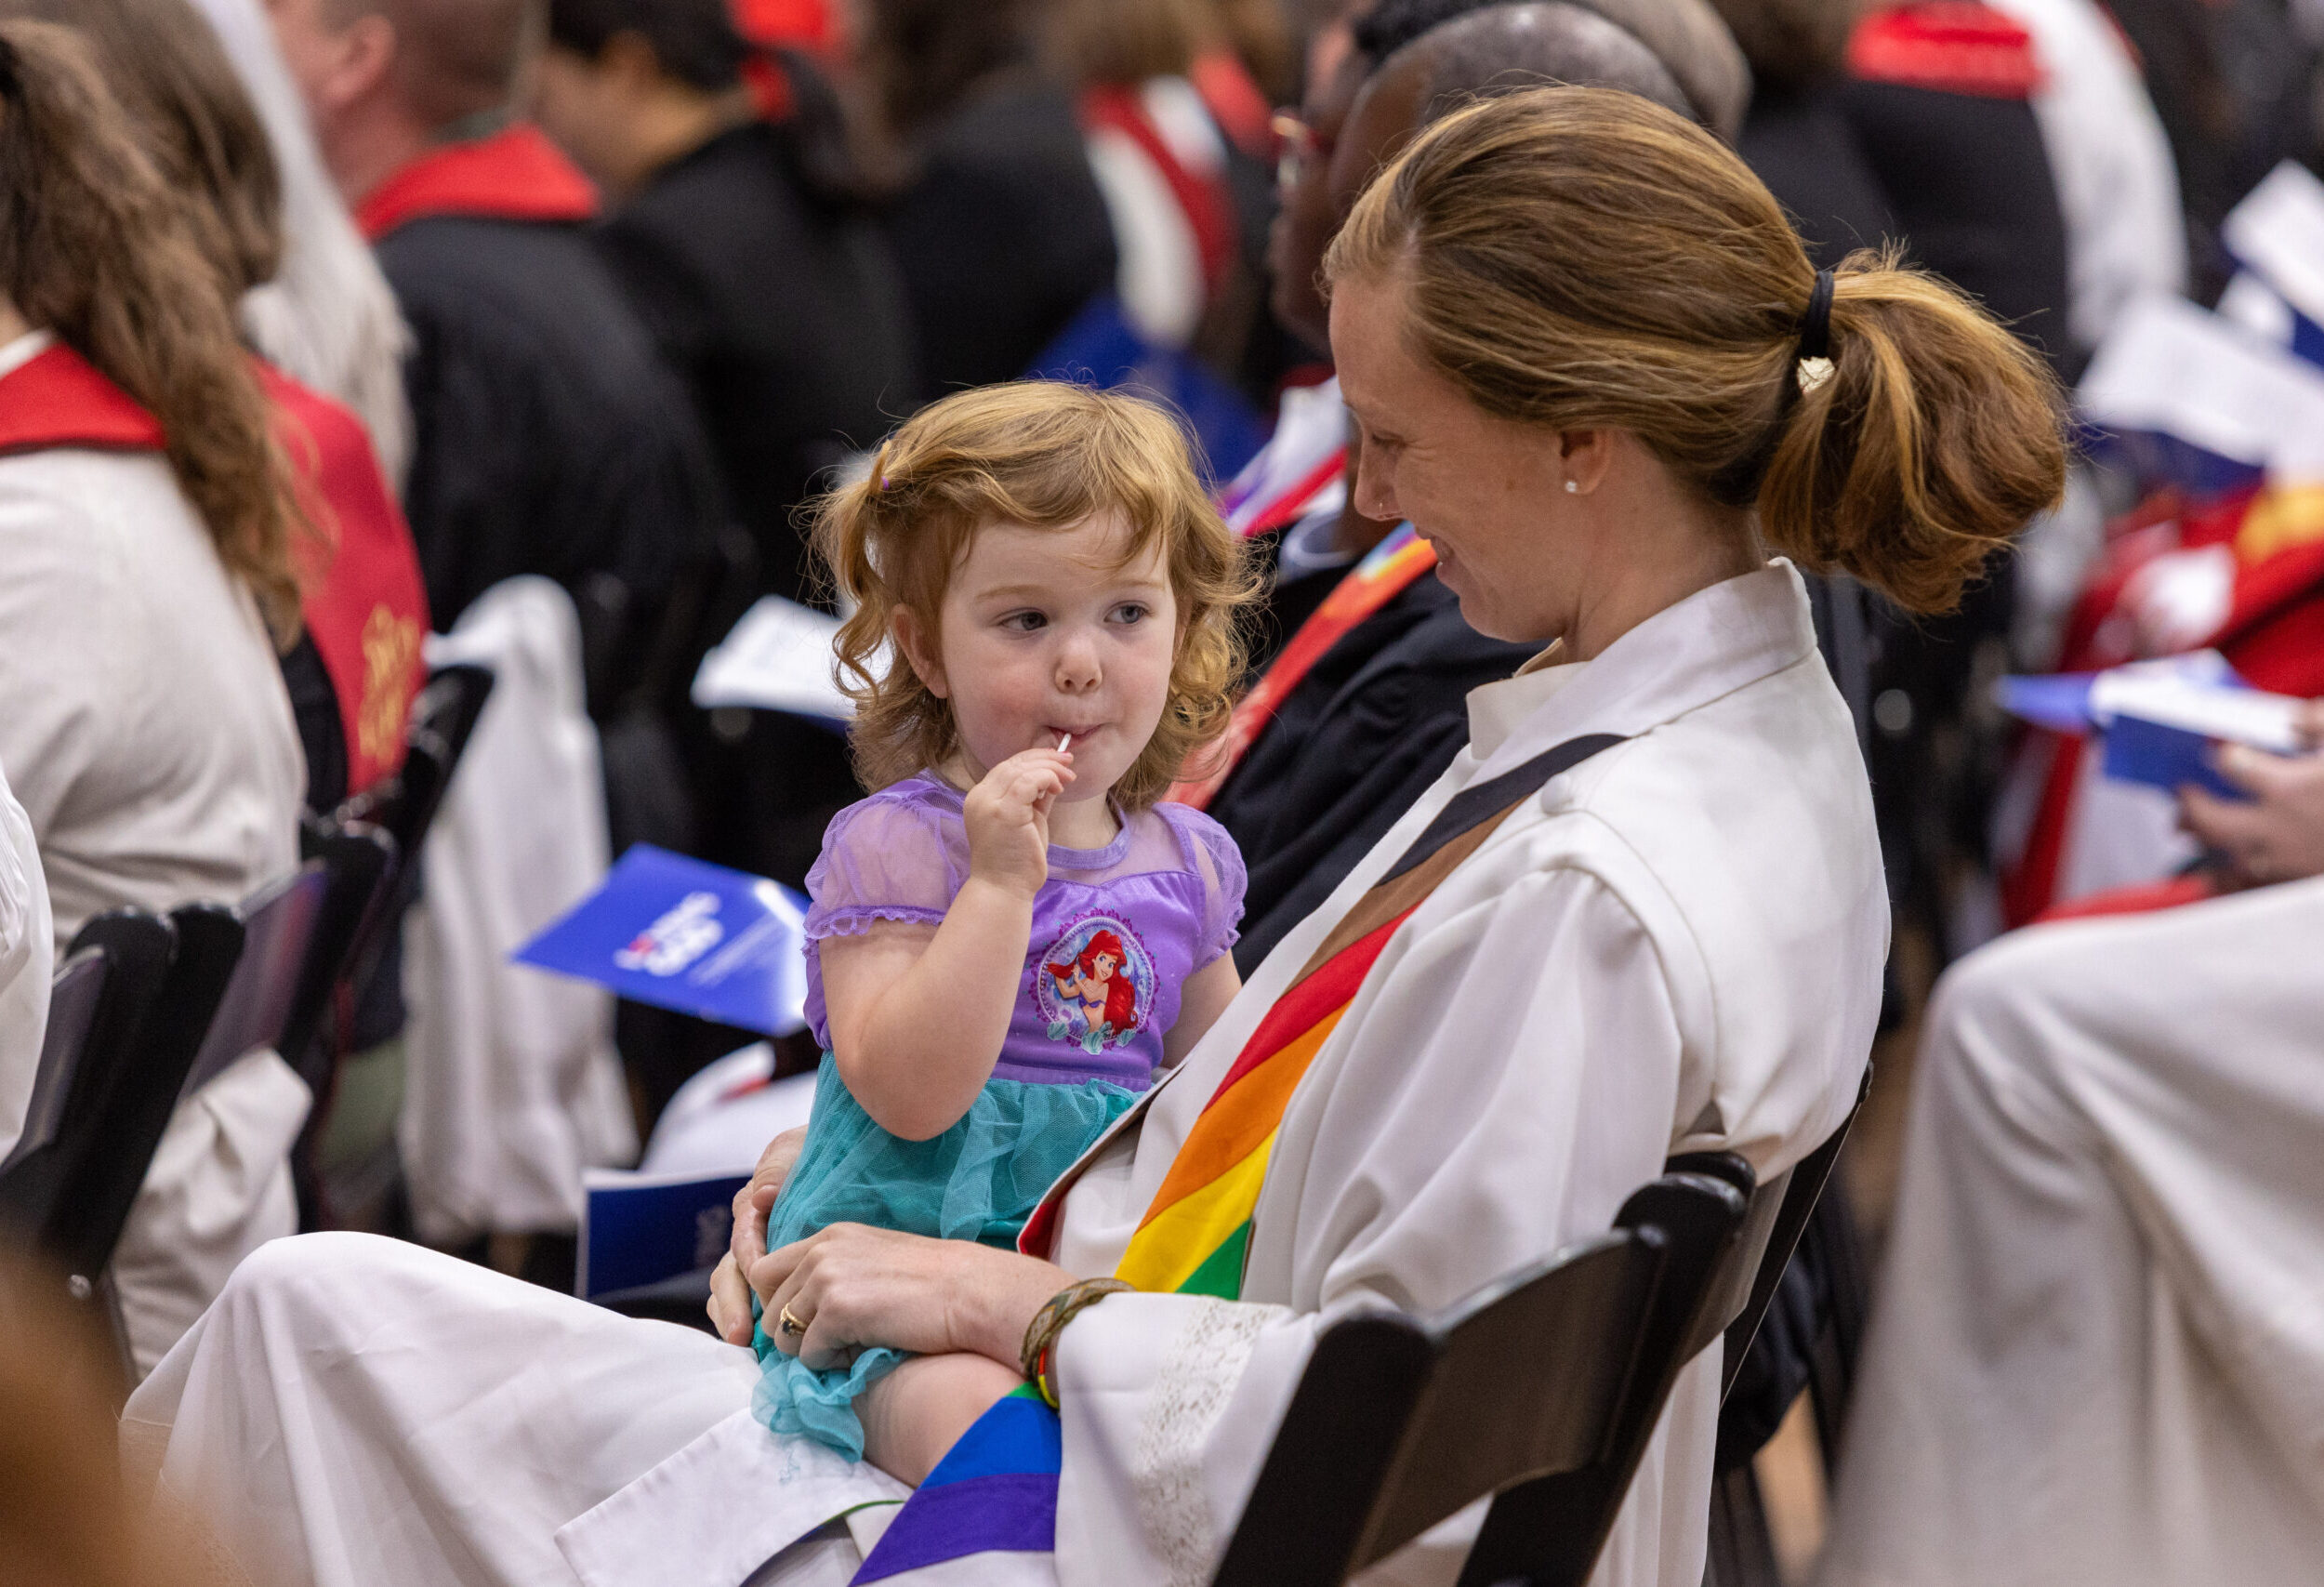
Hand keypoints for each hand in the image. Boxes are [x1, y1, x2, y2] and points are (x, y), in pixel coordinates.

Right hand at [708, 1126, 807, 1343]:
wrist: (856, 1159)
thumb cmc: (828, 1153)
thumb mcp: (801, 1151)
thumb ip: (779, 1168)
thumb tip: (761, 1199)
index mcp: (754, 1207)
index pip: (743, 1239)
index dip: (748, 1259)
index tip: (757, 1277)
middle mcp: (751, 1236)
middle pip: (730, 1274)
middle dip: (732, 1304)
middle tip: (741, 1334)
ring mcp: (760, 1260)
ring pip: (734, 1292)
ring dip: (734, 1317)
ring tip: (743, 1343)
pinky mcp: (776, 1280)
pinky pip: (753, 1302)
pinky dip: (751, 1321)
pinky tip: (758, 1344)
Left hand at [746, 1222, 1070, 1372]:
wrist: (972, 1291)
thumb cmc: (936, 1284)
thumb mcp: (875, 1260)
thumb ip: (836, 1273)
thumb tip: (803, 1315)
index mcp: (829, 1235)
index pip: (766, 1269)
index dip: (780, 1301)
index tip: (807, 1321)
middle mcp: (820, 1251)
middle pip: (767, 1301)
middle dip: (790, 1328)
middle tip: (831, 1340)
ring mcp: (826, 1278)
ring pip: (782, 1332)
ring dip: (810, 1349)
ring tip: (851, 1345)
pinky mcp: (837, 1310)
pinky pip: (809, 1355)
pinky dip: (831, 1363)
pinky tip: (864, 1351)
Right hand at [963, 749, 1073, 901]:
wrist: (1003, 889)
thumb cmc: (1016, 860)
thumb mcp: (1026, 821)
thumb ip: (1034, 798)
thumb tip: (1052, 778)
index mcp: (981, 798)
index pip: (1006, 767)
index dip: (1033, 758)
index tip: (1058, 759)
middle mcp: (980, 797)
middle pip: (1013, 764)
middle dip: (1045, 758)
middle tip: (1069, 761)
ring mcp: (989, 803)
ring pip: (1021, 769)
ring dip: (1050, 768)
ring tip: (1068, 777)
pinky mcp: (1003, 812)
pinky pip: (1028, 781)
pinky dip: (1046, 778)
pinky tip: (1058, 788)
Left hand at [2178, 716, 2323, 888]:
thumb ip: (2321, 723)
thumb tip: (2295, 719)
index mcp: (2289, 787)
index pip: (2231, 765)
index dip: (2222, 755)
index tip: (2220, 751)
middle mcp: (2277, 828)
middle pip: (2208, 819)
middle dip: (2190, 803)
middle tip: (2183, 790)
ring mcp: (2285, 863)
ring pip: (2222, 856)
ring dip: (2202, 839)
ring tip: (2188, 825)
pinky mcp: (2296, 887)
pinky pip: (2246, 887)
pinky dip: (2225, 877)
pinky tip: (2216, 870)